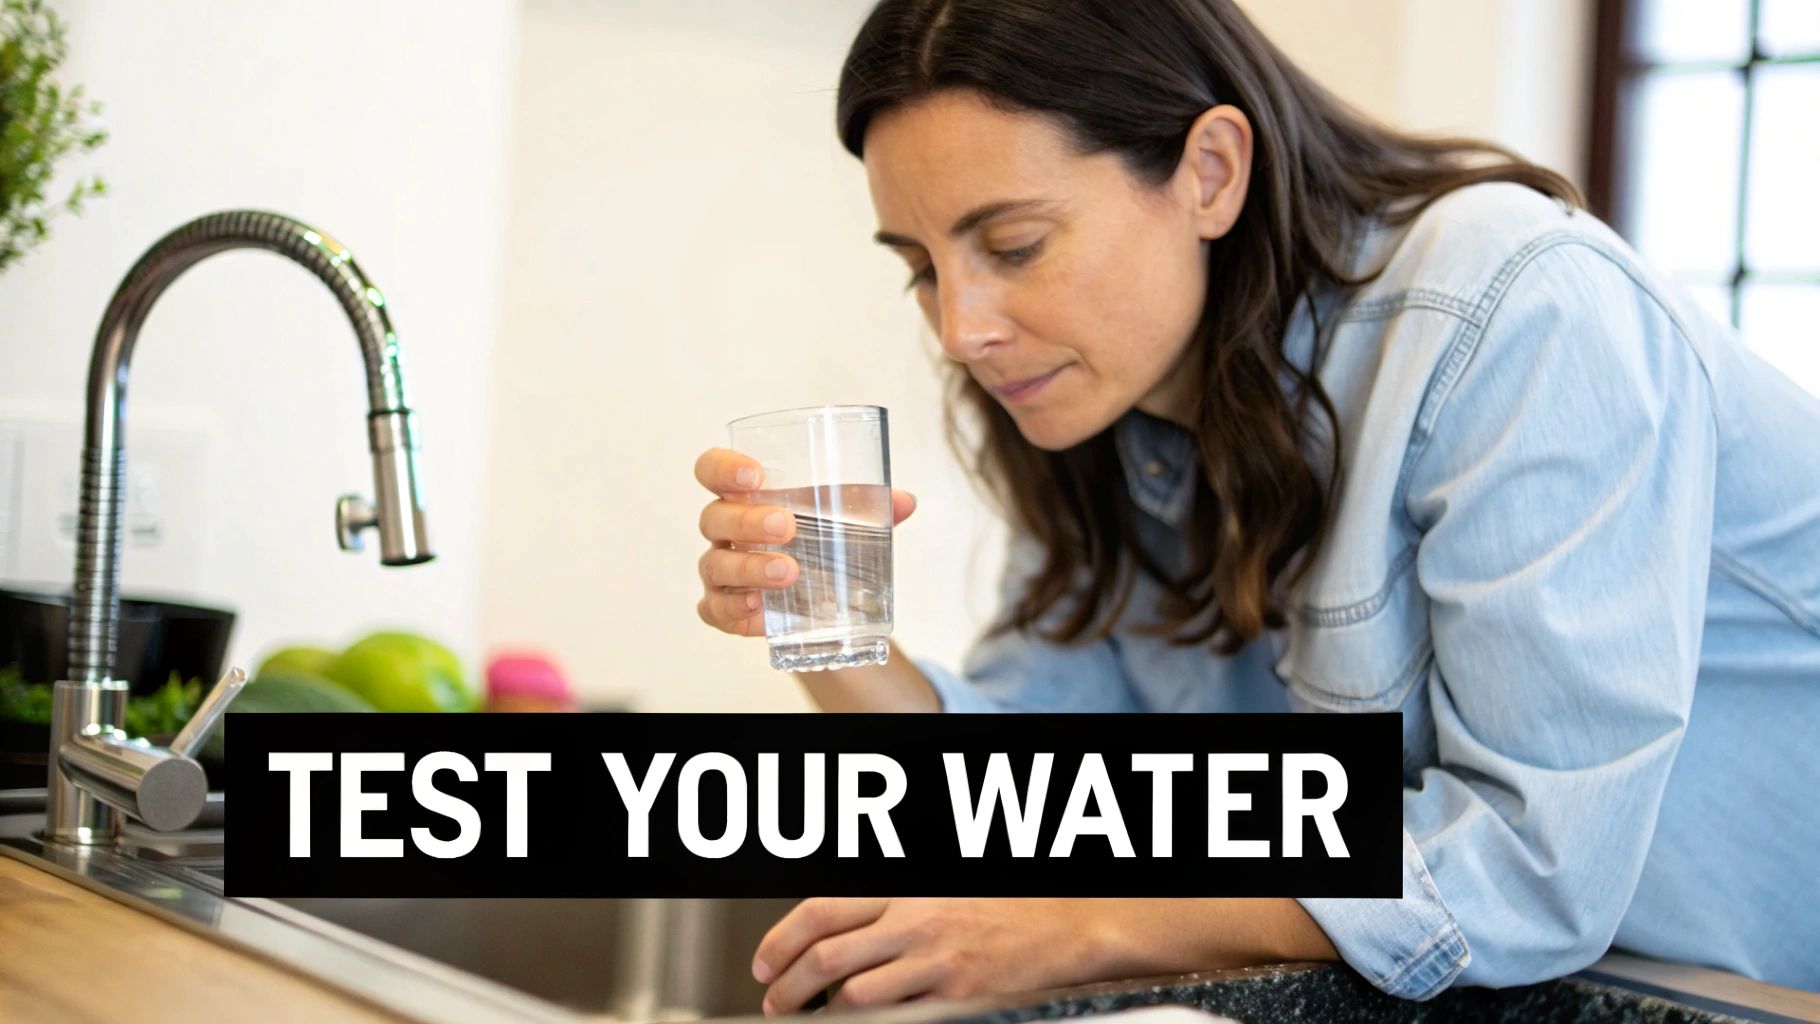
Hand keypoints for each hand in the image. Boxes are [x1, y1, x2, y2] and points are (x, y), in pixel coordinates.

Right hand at [694, 448, 915, 636]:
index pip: (712, 471)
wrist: (815, 595)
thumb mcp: (842, 518)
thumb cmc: (817, 540)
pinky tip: (759, 609)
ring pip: (715, 565)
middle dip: (748, 521)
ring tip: (788, 572)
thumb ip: (870, 507)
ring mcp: (719, 571)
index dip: (723, 468)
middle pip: (714, 518)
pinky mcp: (723, 609)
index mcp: (743, 496)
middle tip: (787, 527)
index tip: (754, 475)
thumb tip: (906, 502)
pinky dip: (734, 610)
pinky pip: (715, 610)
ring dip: (748, 567)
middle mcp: (723, 531)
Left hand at [750, 898, 1104, 1014]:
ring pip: (852, 994)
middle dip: (787, 985)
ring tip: (811, 1021)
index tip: (764, 963)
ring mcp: (935, 960)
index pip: (821, 910)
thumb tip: (834, 930)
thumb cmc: (1005, 906)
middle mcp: (914, 920)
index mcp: (904, 888)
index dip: (780, 940)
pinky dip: (868, 1023)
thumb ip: (888, 905)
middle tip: (774, 1002)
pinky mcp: (957, 994)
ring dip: (822, 1013)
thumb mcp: (939, 887)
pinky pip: (895, 1016)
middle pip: (825, 954)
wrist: (1068, 927)